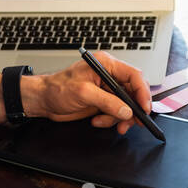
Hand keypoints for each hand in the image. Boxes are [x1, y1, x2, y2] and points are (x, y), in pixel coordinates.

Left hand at [24, 53, 152, 133]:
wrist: (44, 100)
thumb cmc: (57, 88)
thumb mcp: (83, 93)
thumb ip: (107, 102)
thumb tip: (126, 110)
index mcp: (106, 65)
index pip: (134, 76)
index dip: (142, 92)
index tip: (143, 108)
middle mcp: (109, 75)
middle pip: (133, 92)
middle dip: (132, 109)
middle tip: (131, 122)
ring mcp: (107, 89)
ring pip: (126, 105)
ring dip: (118, 117)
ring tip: (104, 122)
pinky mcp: (103, 101)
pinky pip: (116, 112)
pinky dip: (110, 120)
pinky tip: (97, 120)